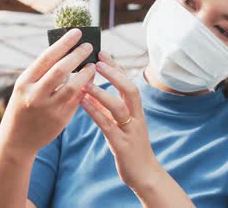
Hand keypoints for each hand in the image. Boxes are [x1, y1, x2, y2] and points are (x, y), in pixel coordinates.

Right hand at [0, 29, 96, 159]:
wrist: (16, 140)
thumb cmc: (24, 107)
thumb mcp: (25, 88)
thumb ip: (42, 73)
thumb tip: (66, 50)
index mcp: (24, 82)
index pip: (47, 57)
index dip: (64, 43)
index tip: (77, 32)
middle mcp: (35, 95)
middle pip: (61, 69)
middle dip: (77, 55)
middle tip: (89, 46)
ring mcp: (48, 108)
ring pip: (73, 86)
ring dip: (85, 73)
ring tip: (93, 65)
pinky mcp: (60, 120)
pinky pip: (77, 100)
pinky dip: (86, 88)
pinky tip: (91, 81)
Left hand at [81, 52, 162, 192]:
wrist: (145, 174)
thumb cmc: (131, 148)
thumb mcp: (122, 125)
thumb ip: (109, 109)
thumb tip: (92, 92)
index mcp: (137, 111)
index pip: (128, 83)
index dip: (117, 67)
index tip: (103, 53)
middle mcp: (136, 117)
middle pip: (130, 89)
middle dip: (114, 74)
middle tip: (97, 61)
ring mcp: (130, 130)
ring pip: (119, 107)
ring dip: (102, 93)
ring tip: (86, 82)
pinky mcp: (122, 145)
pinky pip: (108, 126)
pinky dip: (95, 112)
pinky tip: (82, 103)